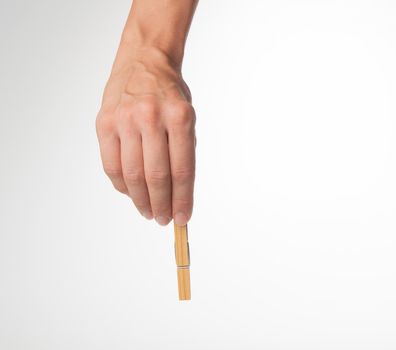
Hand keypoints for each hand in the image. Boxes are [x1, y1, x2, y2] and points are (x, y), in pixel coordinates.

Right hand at [96, 47, 195, 225]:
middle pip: (156, 176)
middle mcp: (151, 117)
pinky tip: (131, 194)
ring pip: (132, 174)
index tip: (184, 218)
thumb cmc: (170, 94)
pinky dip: (122, 185)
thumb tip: (179, 195)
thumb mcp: (188, 117)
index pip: (182, 170)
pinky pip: (111, 165)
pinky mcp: (104, 123)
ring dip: (141, 200)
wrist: (144, 61)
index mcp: (180, 117)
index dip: (183, 200)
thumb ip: (183, 152)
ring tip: (150, 212)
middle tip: (165, 220)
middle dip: (162, 205)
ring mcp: (125, 119)